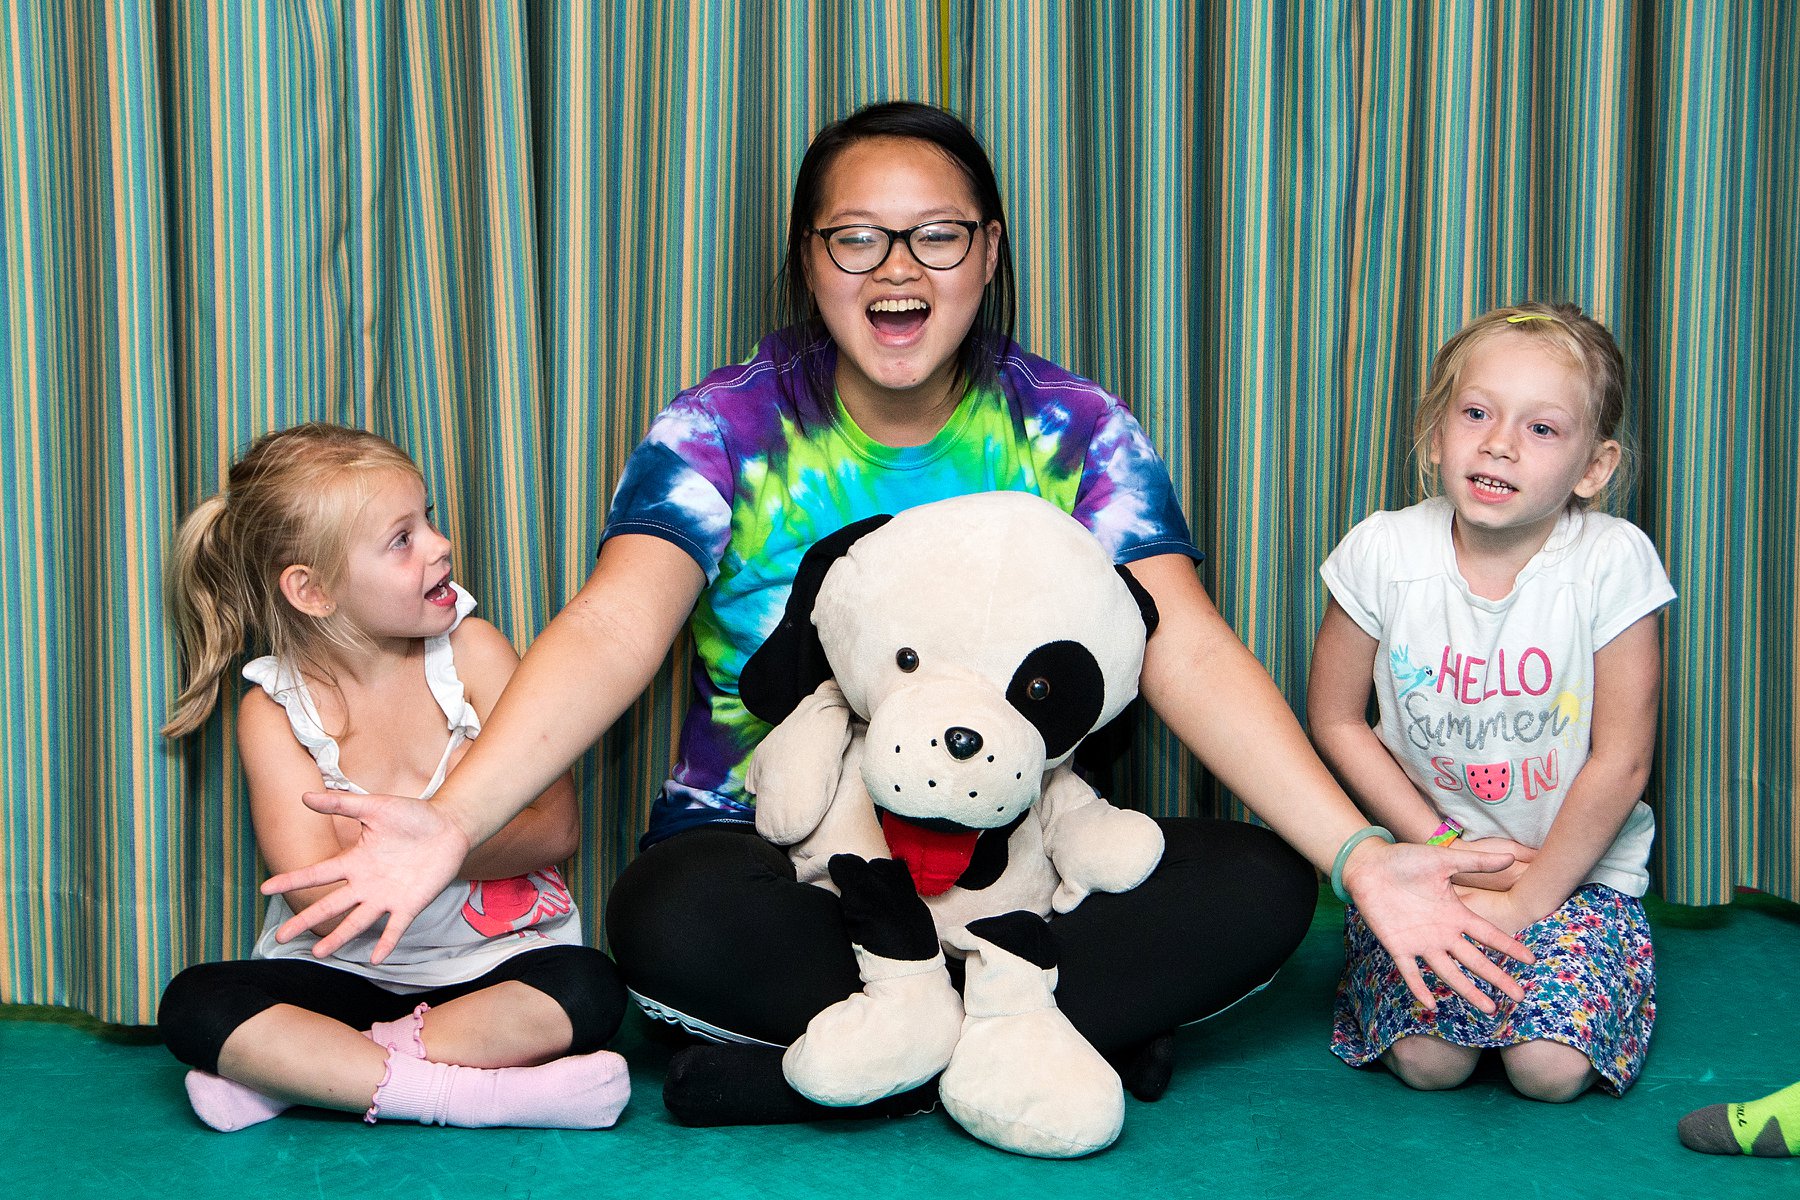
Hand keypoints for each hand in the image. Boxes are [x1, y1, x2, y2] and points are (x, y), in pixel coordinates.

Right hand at [260, 791, 471, 962]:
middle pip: (330, 905)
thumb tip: (304, 796)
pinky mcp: (410, 904)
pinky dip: (386, 941)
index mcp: (355, 861)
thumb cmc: (413, 815)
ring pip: (357, 921)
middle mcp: (366, 883)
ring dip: (339, 937)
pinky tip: (376, 958)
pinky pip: (396, 927)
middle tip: (281, 938)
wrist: (449, 825)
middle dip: (306, 920)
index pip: (317, 874)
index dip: (292, 881)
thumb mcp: (374, 807)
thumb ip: (341, 804)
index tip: (265, 889)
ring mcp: (387, 896)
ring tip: (319, 954)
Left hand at [1341, 839, 1535, 1014]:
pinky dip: (1418, 988)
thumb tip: (1510, 856)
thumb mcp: (1444, 860)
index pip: (1488, 935)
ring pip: (1448, 972)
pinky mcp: (1397, 946)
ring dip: (1467, 990)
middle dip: (1496, 978)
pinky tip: (1430, 1005)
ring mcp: (1420, 942)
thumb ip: (1476, 862)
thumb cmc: (1405, 860)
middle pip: (1475, 960)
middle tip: (1519, 997)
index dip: (1509, 947)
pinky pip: (1410, 972)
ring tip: (1488, 1009)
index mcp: (1455, 914)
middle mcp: (1442, 933)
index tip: (1531, 960)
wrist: (1368, 865)